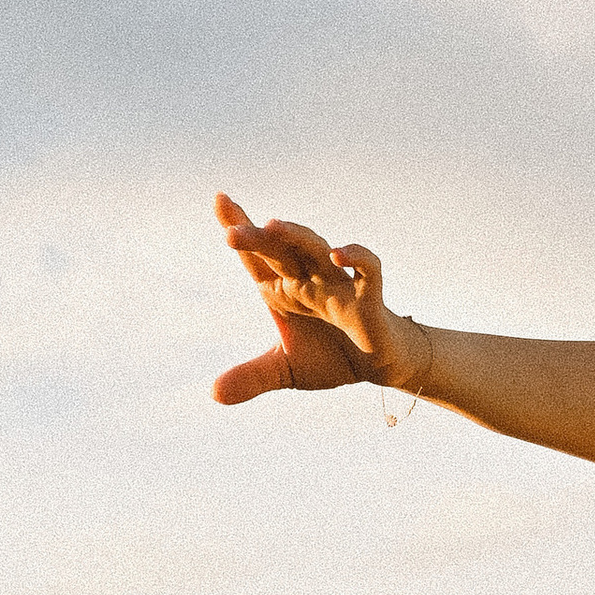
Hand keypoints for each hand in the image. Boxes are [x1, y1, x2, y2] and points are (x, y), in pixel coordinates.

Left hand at [212, 194, 426, 404]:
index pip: (258, 257)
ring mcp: (338, 285)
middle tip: (230, 234)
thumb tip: (213, 395)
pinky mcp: (369, 298)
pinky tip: (337, 255)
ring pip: (316, 250)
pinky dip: (356, 258)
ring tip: (273, 226)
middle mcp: (309, 280)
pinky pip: (368, 269)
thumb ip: (252, 377)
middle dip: (257, 239)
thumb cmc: (333, 355)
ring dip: (296, 237)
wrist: (380, 366)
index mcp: (285, 291)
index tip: (220, 200)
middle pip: (280, 250)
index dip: (241, 227)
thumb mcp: (287, 370)